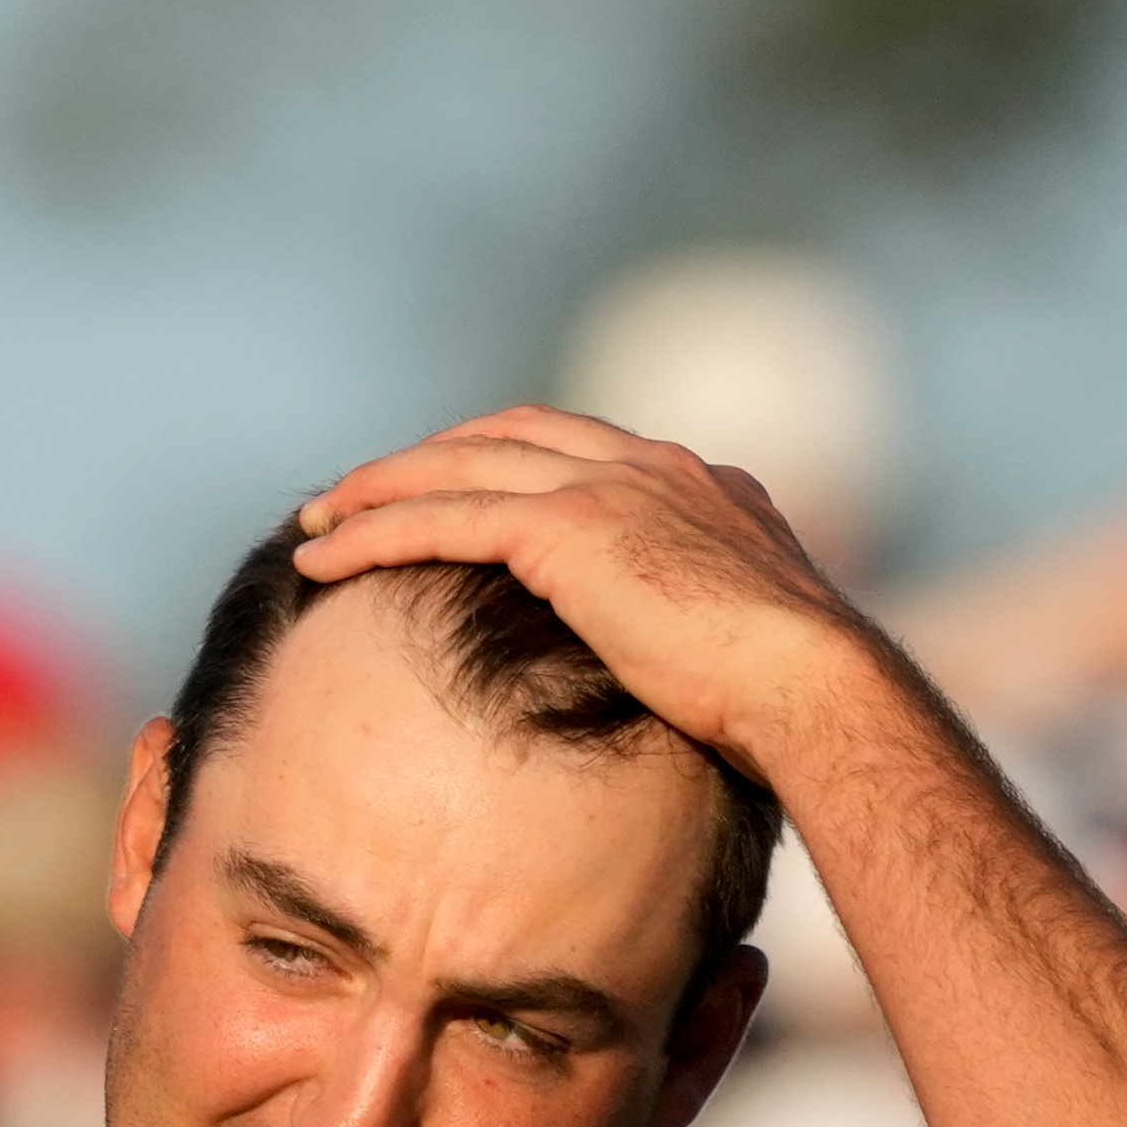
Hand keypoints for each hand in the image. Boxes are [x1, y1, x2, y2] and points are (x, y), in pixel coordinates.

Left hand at [285, 406, 878, 764]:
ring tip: (314, 521)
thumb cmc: (789, 692)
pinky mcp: (568, 530)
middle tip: (356, 493)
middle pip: (502, 435)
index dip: (496, 457)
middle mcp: (648, 468)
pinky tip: (318, 557)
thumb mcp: (745, 633)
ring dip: (377, 489)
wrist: (812, 685)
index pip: (572, 444)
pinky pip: (442, 518)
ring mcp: (609, 489)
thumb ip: (702, 615)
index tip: (445, 486)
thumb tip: (685, 657)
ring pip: (459, 466)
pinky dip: (373, 533)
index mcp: (694, 483)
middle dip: (424, 459)